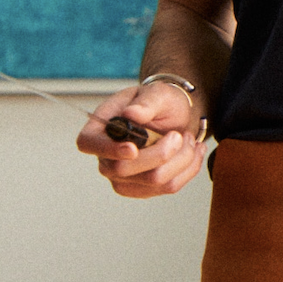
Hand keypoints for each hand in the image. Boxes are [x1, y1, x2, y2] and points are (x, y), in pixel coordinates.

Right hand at [76, 82, 206, 197]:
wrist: (177, 117)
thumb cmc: (161, 103)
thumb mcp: (157, 93)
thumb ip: (147, 103)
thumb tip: (131, 114)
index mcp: (100, 128)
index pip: (88, 143)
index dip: (107, 150)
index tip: (134, 148)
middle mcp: (106, 157)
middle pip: (122, 170)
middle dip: (160, 153)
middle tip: (179, 134)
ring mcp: (123, 178)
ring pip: (153, 181)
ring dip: (181, 159)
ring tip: (188, 138)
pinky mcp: (144, 188)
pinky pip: (169, 187)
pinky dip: (189, 168)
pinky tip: (194, 151)